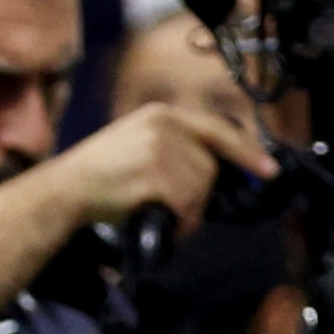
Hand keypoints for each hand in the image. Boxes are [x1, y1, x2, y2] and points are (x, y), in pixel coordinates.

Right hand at [46, 101, 275, 233]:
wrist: (64, 189)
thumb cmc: (102, 174)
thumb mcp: (140, 142)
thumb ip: (177, 147)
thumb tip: (216, 168)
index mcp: (162, 114)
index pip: (218, 130)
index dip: (247, 151)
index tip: (269, 169)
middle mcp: (163, 126)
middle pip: (209, 168)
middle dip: (197, 195)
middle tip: (172, 206)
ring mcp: (158, 149)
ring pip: (199, 189)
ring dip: (186, 210)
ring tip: (158, 209)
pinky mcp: (153, 174)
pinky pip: (184, 204)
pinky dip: (176, 219)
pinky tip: (153, 214)